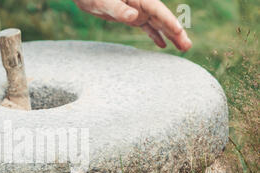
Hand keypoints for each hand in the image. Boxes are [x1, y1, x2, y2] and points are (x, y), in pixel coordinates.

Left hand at [74, 0, 191, 50]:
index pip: (157, 10)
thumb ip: (119, 9)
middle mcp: (141, 4)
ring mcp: (138, 10)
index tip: (179, 31)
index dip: (169, 20)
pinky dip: (155, 35)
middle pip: (162, 18)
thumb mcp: (104, 2)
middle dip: (176, 32)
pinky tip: (163, 45)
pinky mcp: (132, 17)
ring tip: (183, 48)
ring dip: (170, 35)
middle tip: (187, 46)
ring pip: (158, 24)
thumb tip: (134, 17)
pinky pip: (147, 27)